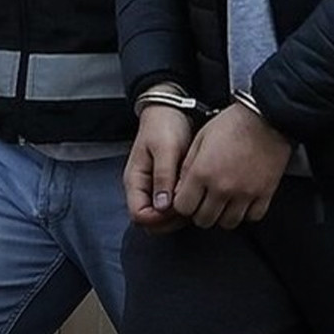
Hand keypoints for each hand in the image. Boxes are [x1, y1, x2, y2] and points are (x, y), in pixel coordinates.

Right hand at [123, 90, 192, 233]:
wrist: (172, 110)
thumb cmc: (165, 125)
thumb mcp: (165, 148)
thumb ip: (163, 176)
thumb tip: (163, 207)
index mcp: (135, 181)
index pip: (139, 216)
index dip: (159, 218)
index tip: (179, 207)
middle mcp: (143, 190)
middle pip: (151, 223)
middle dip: (171, 221)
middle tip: (192, 208)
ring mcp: (155, 190)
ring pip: (164, 218)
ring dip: (180, 216)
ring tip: (197, 201)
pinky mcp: (168, 188)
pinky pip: (174, 207)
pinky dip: (185, 207)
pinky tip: (199, 196)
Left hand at [173, 103, 292, 229]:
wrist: (267, 116)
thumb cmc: (232, 123)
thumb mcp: (200, 139)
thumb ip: (188, 167)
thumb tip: (179, 190)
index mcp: (202, 173)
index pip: (183, 208)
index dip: (183, 204)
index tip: (188, 197)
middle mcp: (222, 187)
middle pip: (204, 220)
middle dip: (200, 212)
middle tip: (205, 200)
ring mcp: (245, 193)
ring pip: (227, 223)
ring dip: (222, 215)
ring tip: (223, 201)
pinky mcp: (264, 193)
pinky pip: (252, 217)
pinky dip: (246, 212)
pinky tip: (242, 200)